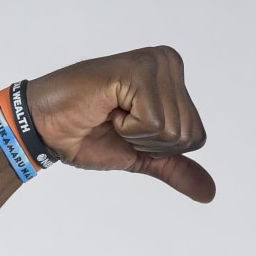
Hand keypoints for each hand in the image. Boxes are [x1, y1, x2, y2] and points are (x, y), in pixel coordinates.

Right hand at [26, 47, 214, 201]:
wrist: (45, 128)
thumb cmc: (87, 134)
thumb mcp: (141, 155)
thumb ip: (175, 167)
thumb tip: (210, 193)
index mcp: (174, 77)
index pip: (196, 137)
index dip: (160, 148)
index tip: (128, 128)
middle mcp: (168, 62)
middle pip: (188, 135)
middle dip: (149, 143)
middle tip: (116, 121)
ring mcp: (154, 63)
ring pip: (172, 130)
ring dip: (136, 134)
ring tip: (111, 113)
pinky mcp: (137, 70)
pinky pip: (153, 123)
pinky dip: (127, 127)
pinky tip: (107, 107)